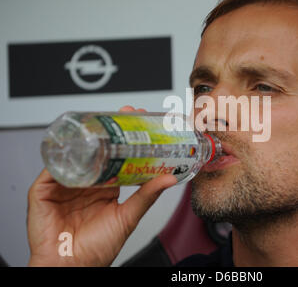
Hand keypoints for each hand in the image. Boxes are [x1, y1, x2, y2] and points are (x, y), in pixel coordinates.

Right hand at [27, 106, 176, 265]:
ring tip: (102, 125)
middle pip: (96, 150)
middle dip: (109, 130)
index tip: (139, 123)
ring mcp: (64, 184)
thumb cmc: (98, 248)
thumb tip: (170, 179)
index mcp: (104, 187)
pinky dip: (60, 158)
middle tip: (125, 114)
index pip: (115, 156)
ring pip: (74, 155)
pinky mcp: (43, 191)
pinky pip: (51, 169)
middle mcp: (85, 183)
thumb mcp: (128, 217)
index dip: (125, 139)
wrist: (72, 267)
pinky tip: (72, 148)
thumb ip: (147, 196)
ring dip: (86, 138)